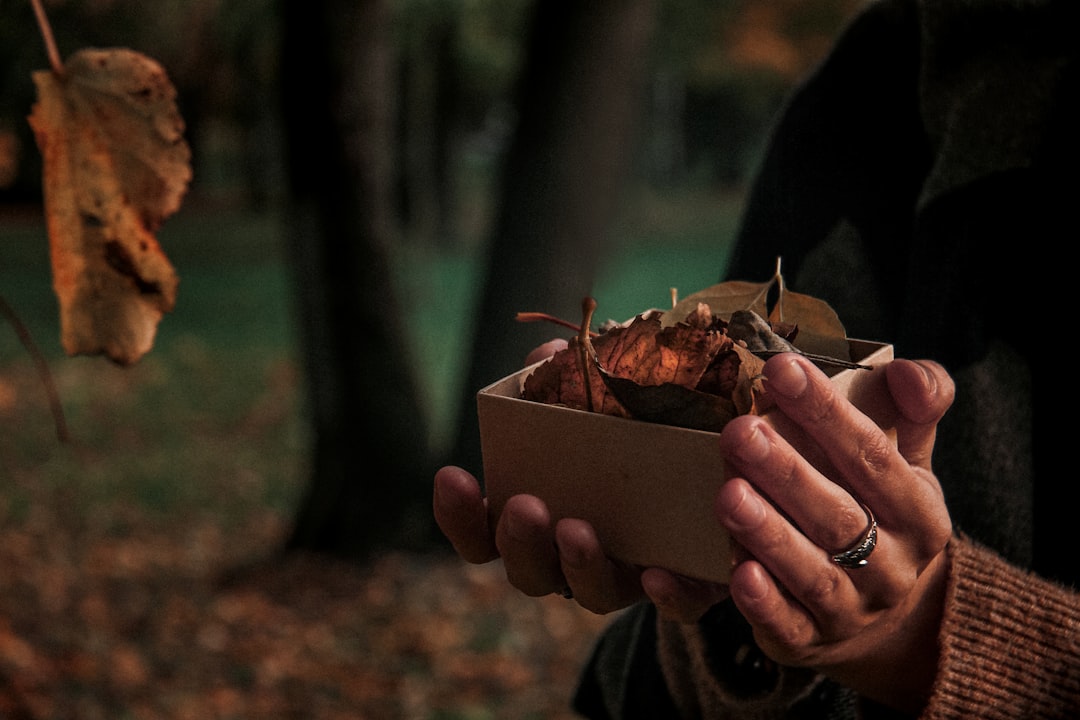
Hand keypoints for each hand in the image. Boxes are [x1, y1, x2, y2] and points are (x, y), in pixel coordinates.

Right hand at [434, 337, 726, 616]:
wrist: (719, 478)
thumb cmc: (633, 436)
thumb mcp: (600, 402)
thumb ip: (566, 382)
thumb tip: (546, 355)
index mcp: (540, 520)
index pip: (480, 534)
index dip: (459, 513)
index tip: (452, 474)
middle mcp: (572, 559)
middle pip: (528, 572)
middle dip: (519, 541)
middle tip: (523, 505)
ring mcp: (627, 577)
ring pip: (592, 594)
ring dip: (578, 564)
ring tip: (577, 529)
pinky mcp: (685, 587)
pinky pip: (674, 606)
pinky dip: (664, 595)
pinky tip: (657, 574)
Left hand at [714, 353, 954, 711]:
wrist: (892, 622)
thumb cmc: (885, 515)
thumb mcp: (910, 462)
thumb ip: (914, 407)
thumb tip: (906, 371)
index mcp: (918, 513)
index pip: (873, 456)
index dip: (828, 412)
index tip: (781, 369)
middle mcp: (891, 565)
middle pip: (838, 516)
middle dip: (786, 471)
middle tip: (739, 431)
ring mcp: (851, 609)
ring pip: (811, 572)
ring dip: (768, 534)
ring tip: (728, 494)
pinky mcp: (809, 642)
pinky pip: (787, 625)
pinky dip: (763, 603)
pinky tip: (735, 574)